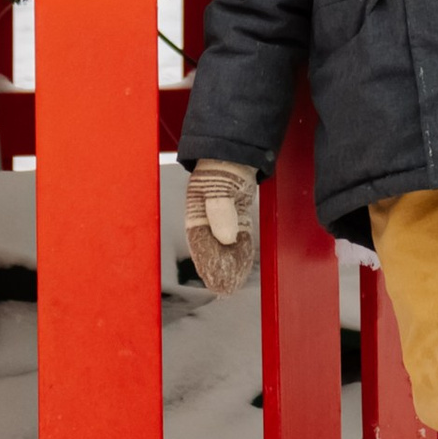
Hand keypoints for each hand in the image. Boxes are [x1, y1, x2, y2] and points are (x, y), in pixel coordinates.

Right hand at [183, 159, 257, 293]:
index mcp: (196, 209)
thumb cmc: (222, 165)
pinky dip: (239, 252)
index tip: (214, 280)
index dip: (206, 263)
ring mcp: (222, 216)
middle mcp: (207, 216)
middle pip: (211, 247)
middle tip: (225, 288)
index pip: (200, 242)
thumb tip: (227, 238)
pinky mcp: (237, 215)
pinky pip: (237, 238)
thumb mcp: (219, 185)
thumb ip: (221, 210)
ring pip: (224, 246)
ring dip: (228, 264)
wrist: (236, 150)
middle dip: (217, 269)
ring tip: (232, 284)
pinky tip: (242, 264)